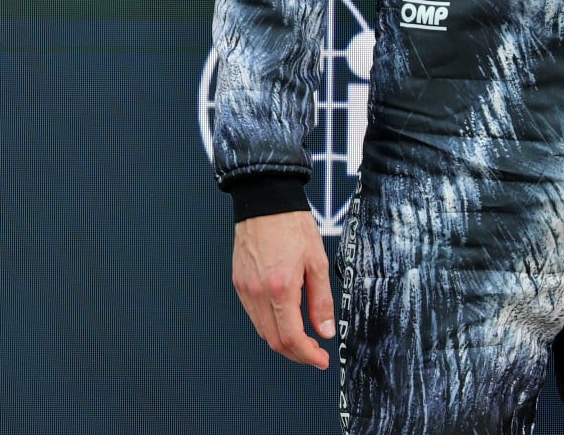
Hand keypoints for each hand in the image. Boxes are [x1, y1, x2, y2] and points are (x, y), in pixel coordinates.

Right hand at [233, 210, 334, 368]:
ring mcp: (245, 290)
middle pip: (274, 341)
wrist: (266, 203)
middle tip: (315, 354)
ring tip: (304, 341)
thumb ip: (321, 300)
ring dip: (282, 342)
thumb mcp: (318, 262)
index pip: (291, 337)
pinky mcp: (238, 284)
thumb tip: (325, 331)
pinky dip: (269, 326)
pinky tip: (285, 321)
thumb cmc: (294, 227)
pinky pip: (253, 315)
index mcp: (281, 288)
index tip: (321, 360)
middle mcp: (258, 294)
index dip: (307, 355)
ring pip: (262, 331)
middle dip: (296, 354)